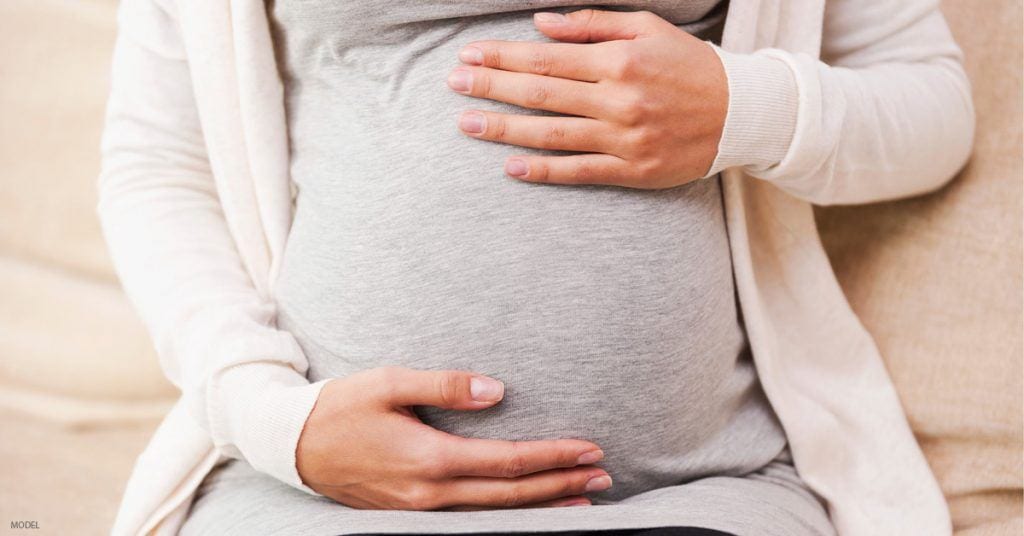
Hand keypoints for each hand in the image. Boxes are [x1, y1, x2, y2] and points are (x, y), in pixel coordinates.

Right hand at [296, 366, 610, 509]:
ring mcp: (420, 509)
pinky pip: (472, 518)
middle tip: (604, 477)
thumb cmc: (341, 407)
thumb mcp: (389, 382)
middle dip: (561, 486)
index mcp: (429, 458)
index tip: (589, 448)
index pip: (508, 463)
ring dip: (542, 506)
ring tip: (582, 500)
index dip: (553, 457)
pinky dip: (508, 514)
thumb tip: (499, 391)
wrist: (291, 445)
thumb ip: (446, 385)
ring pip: (495, 514)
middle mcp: (430, 493)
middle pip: (511, 496)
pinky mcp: (412, 512)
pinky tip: (527, 509)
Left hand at [447, 9, 727, 188]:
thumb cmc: (689, 66)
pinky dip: (543, 172)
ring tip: (468, 125)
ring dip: (505, 130)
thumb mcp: (647, 29)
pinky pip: (579, 172)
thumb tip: (540, 25)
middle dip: (491, 87)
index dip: (502, 56)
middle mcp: (617, 100)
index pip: (546, 57)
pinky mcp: (632, 171)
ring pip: (551, 135)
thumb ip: (591, 24)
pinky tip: (510, 168)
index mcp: (618, 61)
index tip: (469, 55)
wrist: (741, 114)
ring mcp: (623, 139)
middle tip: (453, 84)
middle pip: (540, 93)